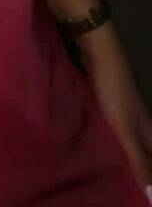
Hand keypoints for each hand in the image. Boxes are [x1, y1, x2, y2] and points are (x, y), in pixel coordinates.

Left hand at [77, 21, 151, 194]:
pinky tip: (97, 141)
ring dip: (125, 150)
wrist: (100, 53)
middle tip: (129, 184)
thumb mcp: (126, 130)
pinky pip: (113, 123)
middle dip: (141, 164)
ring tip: (112, 168)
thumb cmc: (114, 92)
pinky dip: (110, 135)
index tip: (148, 192)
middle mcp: (140, 118)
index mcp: (147, 128)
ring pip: (129, 134)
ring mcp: (124, 106)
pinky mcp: (108, 98)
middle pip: (145, 146)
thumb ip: (138, 159)